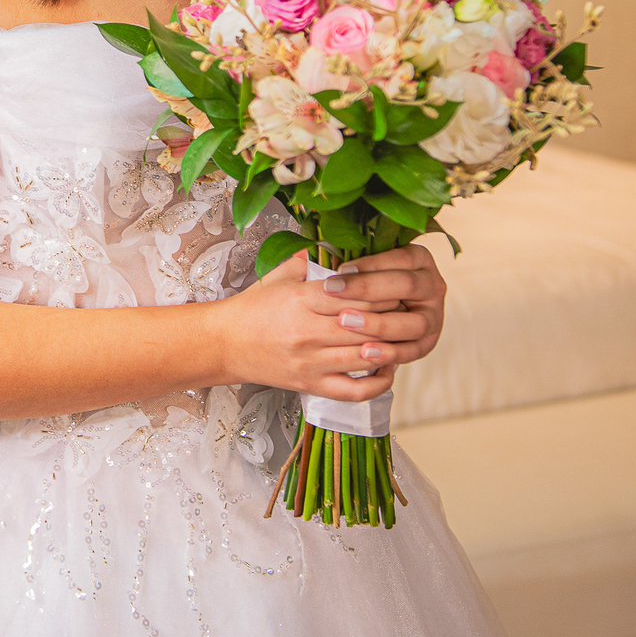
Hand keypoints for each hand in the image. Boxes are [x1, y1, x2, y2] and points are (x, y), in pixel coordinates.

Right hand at [216, 243, 445, 401]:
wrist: (224, 344)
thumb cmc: (254, 308)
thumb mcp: (280, 276)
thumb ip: (309, 261)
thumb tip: (337, 245)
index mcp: (302, 299)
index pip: (355, 294)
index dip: (382, 291)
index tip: (398, 287)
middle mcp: (308, 332)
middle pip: (365, 324)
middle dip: (393, 317)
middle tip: (411, 309)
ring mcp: (310, 362)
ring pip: (364, 357)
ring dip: (390, 348)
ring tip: (405, 338)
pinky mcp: (310, 385)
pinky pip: (352, 390)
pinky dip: (376, 383)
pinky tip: (388, 369)